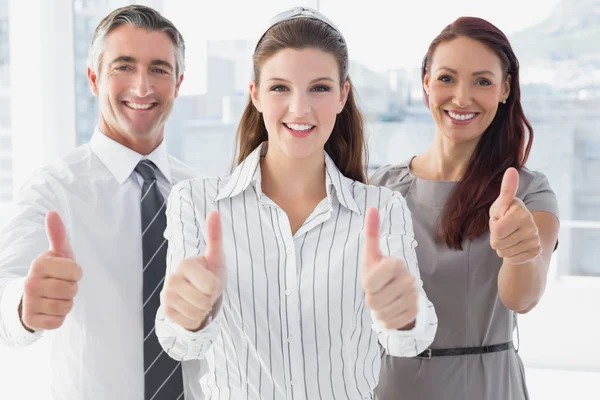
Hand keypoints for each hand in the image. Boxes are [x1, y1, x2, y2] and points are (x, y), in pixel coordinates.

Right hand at [20, 212, 81, 331]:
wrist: (33, 296)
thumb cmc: (53, 272)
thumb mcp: (58, 254)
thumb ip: (58, 235)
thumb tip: (53, 213)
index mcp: (40, 264)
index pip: (76, 271)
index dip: (76, 273)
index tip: (67, 272)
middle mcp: (30, 282)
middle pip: (71, 290)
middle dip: (72, 289)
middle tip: (61, 285)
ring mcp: (29, 302)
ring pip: (66, 307)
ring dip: (66, 304)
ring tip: (57, 297)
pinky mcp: (31, 320)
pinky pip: (58, 322)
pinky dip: (59, 317)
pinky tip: (51, 309)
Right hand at [162, 211, 225, 331]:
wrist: (200, 294)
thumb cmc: (211, 273)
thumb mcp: (217, 257)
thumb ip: (215, 235)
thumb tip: (214, 211)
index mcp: (185, 264)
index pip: (211, 286)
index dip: (216, 287)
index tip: (210, 280)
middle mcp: (172, 279)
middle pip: (204, 300)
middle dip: (210, 299)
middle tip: (206, 292)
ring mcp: (167, 296)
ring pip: (197, 313)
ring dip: (204, 310)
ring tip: (200, 299)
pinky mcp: (166, 312)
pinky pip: (189, 322)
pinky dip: (195, 319)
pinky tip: (192, 309)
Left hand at [362, 208, 417, 329]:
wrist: (397, 293)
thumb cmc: (379, 272)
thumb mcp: (371, 254)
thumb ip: (372, 233)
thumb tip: (372, 208)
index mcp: (395, 263)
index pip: (369, 284)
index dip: (366, 285)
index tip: (372, 279)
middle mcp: (409, 279)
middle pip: (373, 301)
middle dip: (371, 299)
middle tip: (378, 291)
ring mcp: (414, 297)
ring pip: (381, 314)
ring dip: (378, 311)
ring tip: (384, 300)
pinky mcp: (415, 312)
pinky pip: (390, 324)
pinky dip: (386, 321)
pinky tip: (391, 310)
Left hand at [490, 168, 541, 264]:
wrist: (517, 234)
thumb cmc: (504, 215)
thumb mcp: (500, 204)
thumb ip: (506, 189)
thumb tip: (512, 169)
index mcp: (521, 211)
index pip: (497, 230)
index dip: (493, 226)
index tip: (500, 218)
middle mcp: (531, 224)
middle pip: (497, 242)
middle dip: (495, 238)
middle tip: (503, 230)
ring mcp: (535, 239)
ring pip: (503, 252)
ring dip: (501, 247)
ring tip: (508, 238)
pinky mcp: (536, 251)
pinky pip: (512, 259)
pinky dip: (509, 255)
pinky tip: (515, 247)